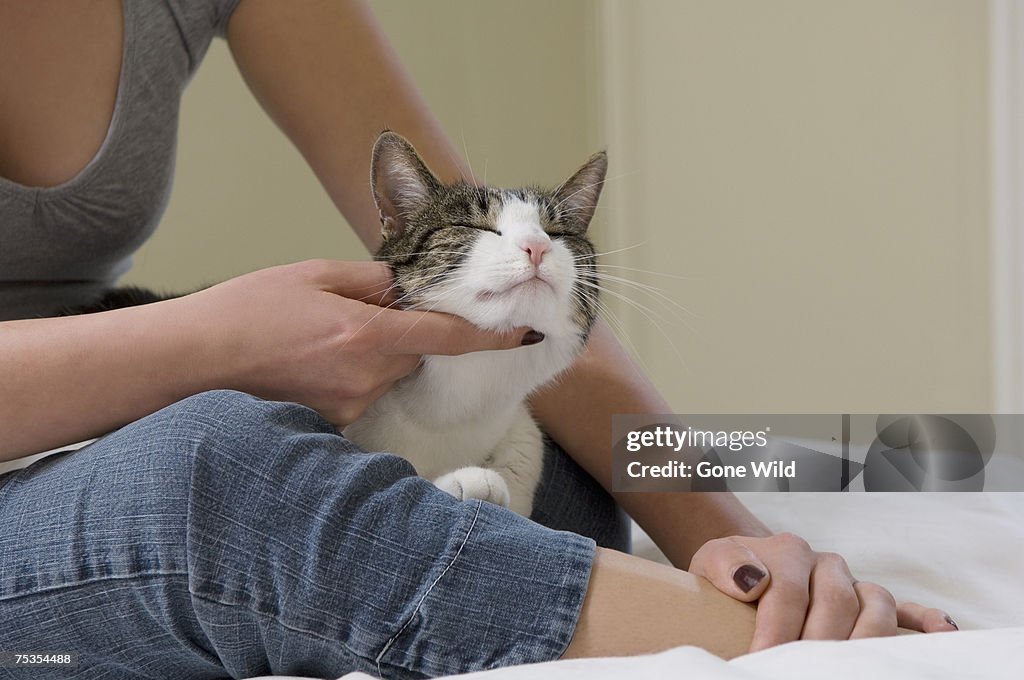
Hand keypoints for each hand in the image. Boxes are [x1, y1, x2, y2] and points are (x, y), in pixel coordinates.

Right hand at [180, 259, 533, 424]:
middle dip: (407, 331)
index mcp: (366, 336)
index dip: (491, 337)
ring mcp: (350, 405)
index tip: (525, 335)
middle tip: (364, 309)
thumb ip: (370, 280)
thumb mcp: (312, 276)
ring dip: (376, 351)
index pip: (446, 337)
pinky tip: (312, 358)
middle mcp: (366, 377)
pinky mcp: (334, 421)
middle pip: (417, 352)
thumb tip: (406, 284)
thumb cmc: (248, 311)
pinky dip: (353, 371)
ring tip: (321, 334)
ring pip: (389, 372)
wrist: (194, 361)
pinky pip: (364, 390)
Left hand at [689, 533, 957, 650]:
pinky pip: (906, 609)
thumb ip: (725, 564)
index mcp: (789, 551)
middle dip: (819, 641)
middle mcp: (826, 564)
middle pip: (835, 600)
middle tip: (802, 669)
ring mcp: (852, 583)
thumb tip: (751, 580)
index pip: (788, 590)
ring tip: (853, 665)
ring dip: (866, 638)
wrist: (746, 566)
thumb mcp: (712, 562)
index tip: (762, 658)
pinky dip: (925, 621)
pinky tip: (942, 635)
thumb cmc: (728, 572)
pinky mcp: (869, 602)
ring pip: (874, 604)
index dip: (776, 629)